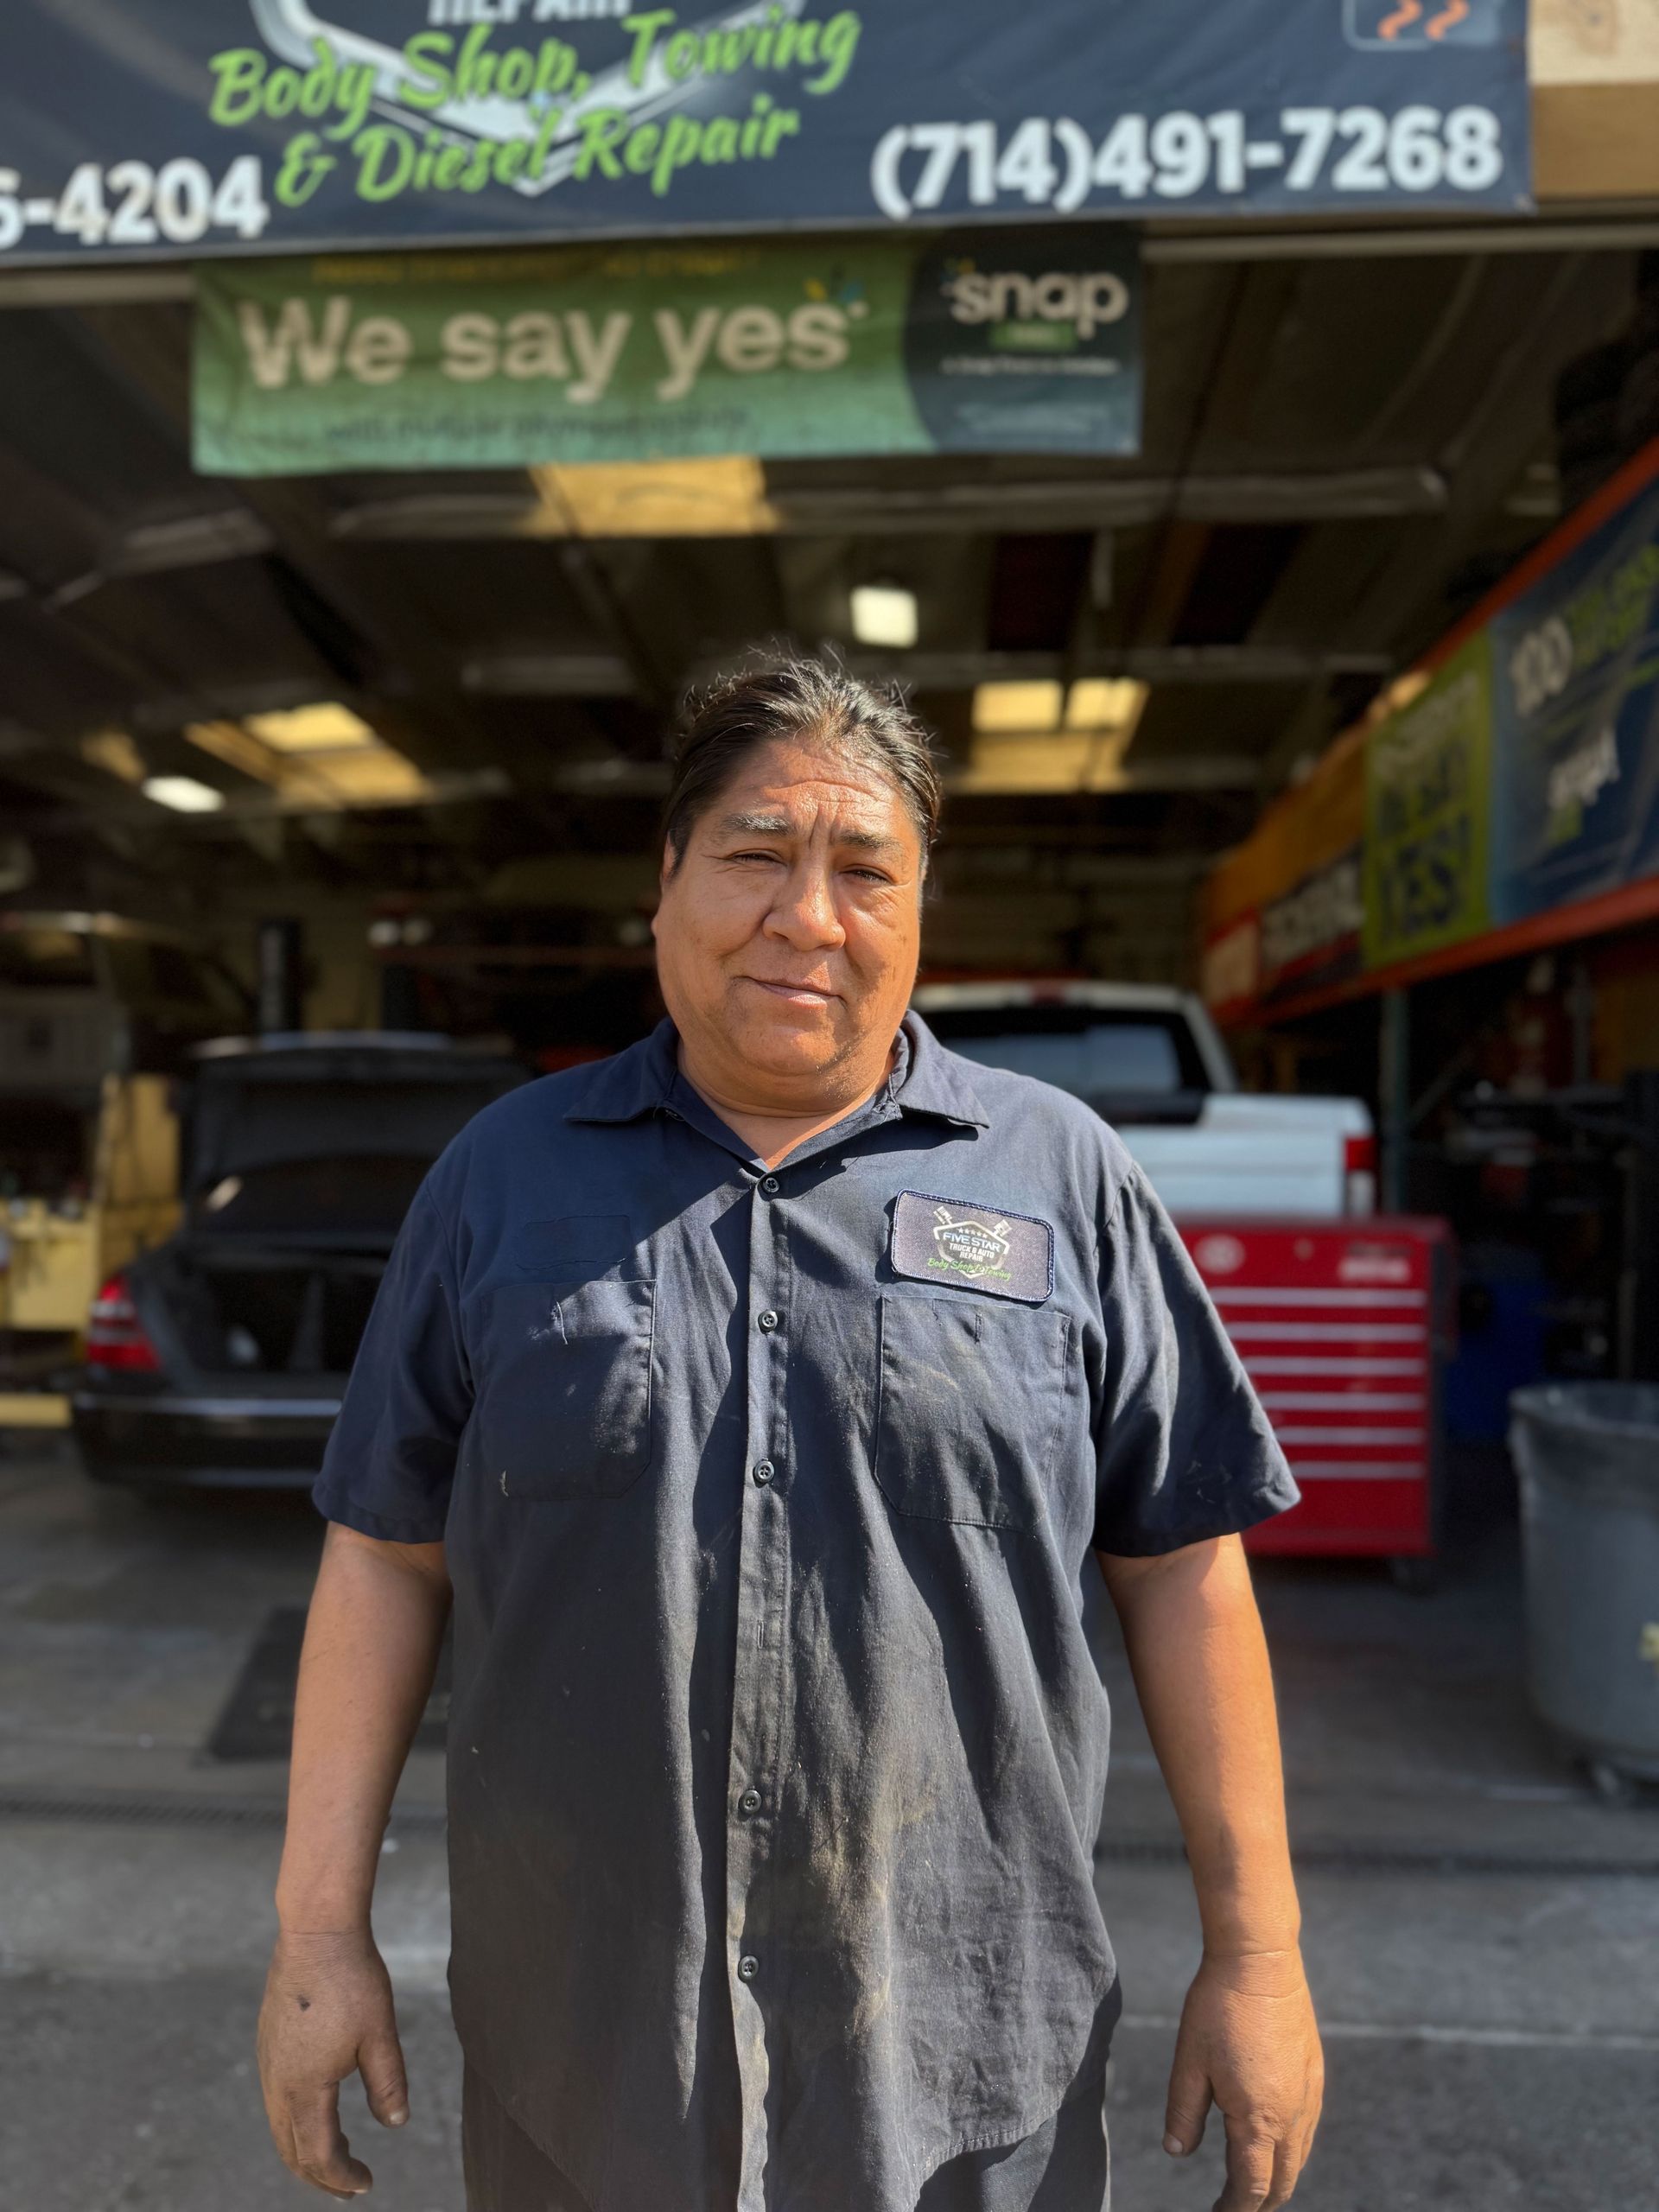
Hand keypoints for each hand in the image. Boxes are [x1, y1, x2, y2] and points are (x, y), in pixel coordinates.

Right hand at [257, 1929, 408, 2196]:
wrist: (316, 1932)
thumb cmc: (352, 1980)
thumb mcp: (380, 2035)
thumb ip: (388, 2085)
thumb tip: (397, 2125)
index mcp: (305, 2088)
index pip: (320, 2154)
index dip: (342, 2177)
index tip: (366, 2186)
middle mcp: (278, 2083)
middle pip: (292, 2150)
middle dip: (320, 2175)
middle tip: (349, 2188)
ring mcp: (268, 2064)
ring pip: (281, 2127)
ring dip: (305, 2150)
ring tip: (336, 2158)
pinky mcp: (268, 2044)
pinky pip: (277, 2101)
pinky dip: (295, 2123)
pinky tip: (317, 2114)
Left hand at [1162, 1946, 1322, 2210]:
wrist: (1261, 1960)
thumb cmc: (1218, 2007)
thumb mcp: (1189, 2062)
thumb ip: (1183, 2114)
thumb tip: (1176, 2153)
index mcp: (1258, 2118)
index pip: (1250, 2186)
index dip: (1234, 2209)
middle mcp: (1292, 2115)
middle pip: (1282, 2181)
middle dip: (1259, 2201)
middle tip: (1234, 2207)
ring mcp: (1309, 2095)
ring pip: (1299, 2158)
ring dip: (1277, 2177)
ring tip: (1251, 2182)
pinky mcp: (1315, 2074)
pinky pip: (1309, 2130)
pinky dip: (1292, 2149)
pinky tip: (1274, 2141)